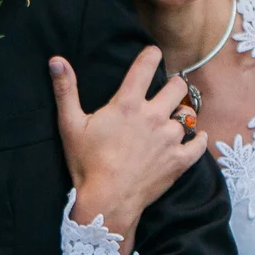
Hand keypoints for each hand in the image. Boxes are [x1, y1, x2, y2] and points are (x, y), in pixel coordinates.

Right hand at [53, 47, 204, 252]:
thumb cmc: (87, 164)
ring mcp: (169, 139)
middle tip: (167, 91)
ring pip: (187, 116)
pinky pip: (199, 144)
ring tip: (173, 121)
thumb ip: (65, 90)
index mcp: (128, 104)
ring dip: (181, 116)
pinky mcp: (179, 161)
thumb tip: (56, 59)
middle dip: (174, 86)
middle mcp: (154, 117)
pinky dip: (199, 140)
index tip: (153, 53)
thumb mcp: (70, 125)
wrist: (107, 202)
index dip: (151, 55)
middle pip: (178, 87)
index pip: (145, 67)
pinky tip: (196, 138)